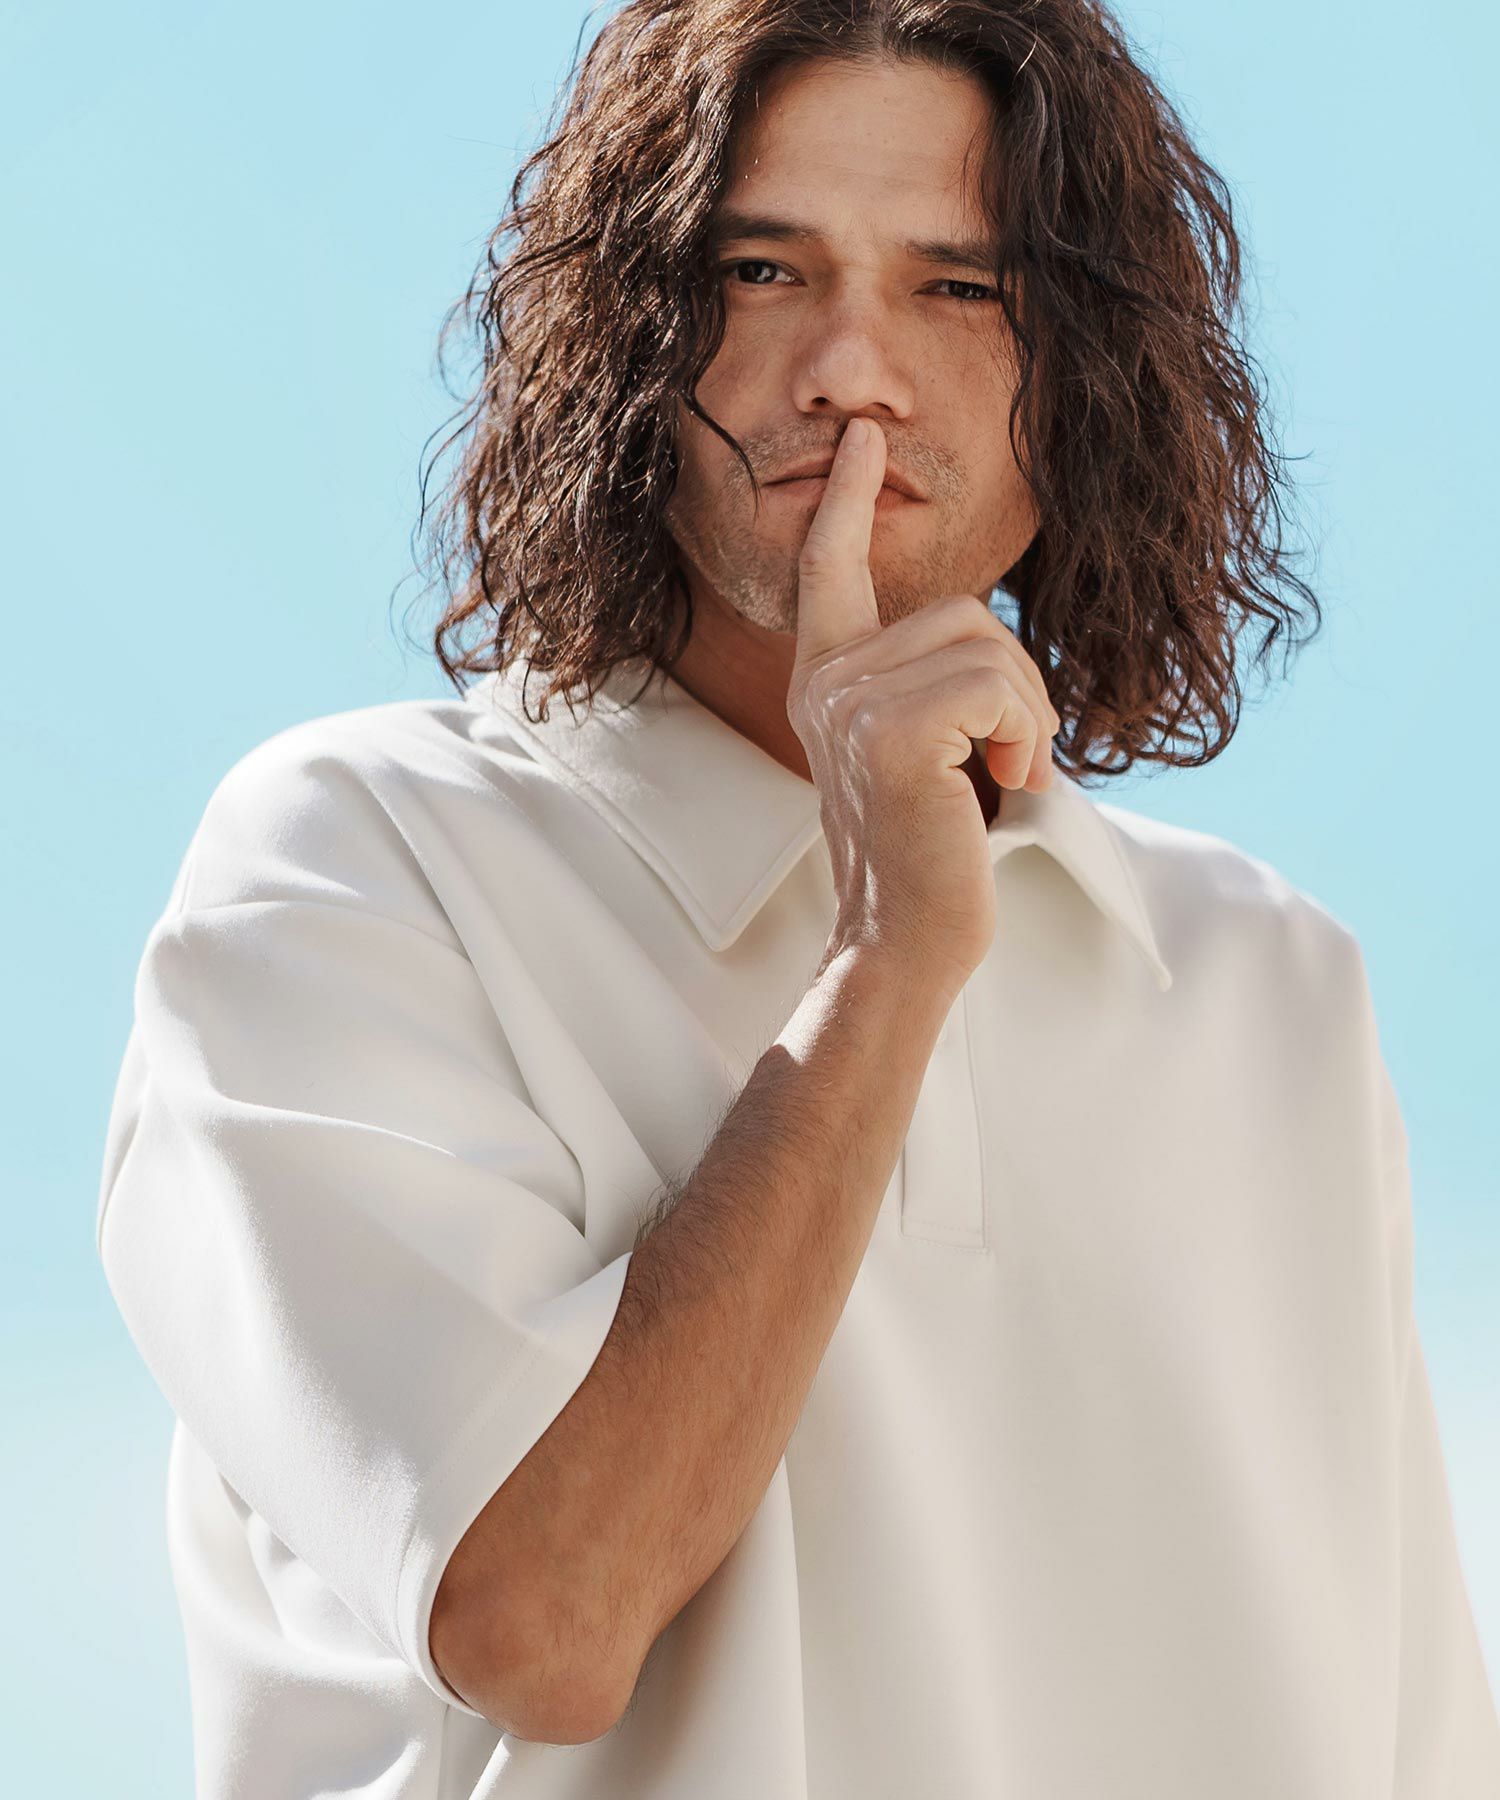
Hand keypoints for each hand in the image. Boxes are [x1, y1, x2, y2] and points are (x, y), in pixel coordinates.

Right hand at [786, 416, 1060, 986]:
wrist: (906, 940)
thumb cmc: (930, 854)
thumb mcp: (923, 753)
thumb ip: (929, 686)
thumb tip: (984, 640)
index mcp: (828, 680)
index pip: (831, 571)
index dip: (849, 503)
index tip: (866, 439)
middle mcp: (826, 681)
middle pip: (962, 613)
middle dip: (1016, 686)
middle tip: (1008, 761)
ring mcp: (849, 702)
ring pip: (987, 648)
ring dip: (1027, 717)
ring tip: (1006, 780)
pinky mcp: (890, 730)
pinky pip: (996, 688)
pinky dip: (1026, 736)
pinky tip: (1006, 788)